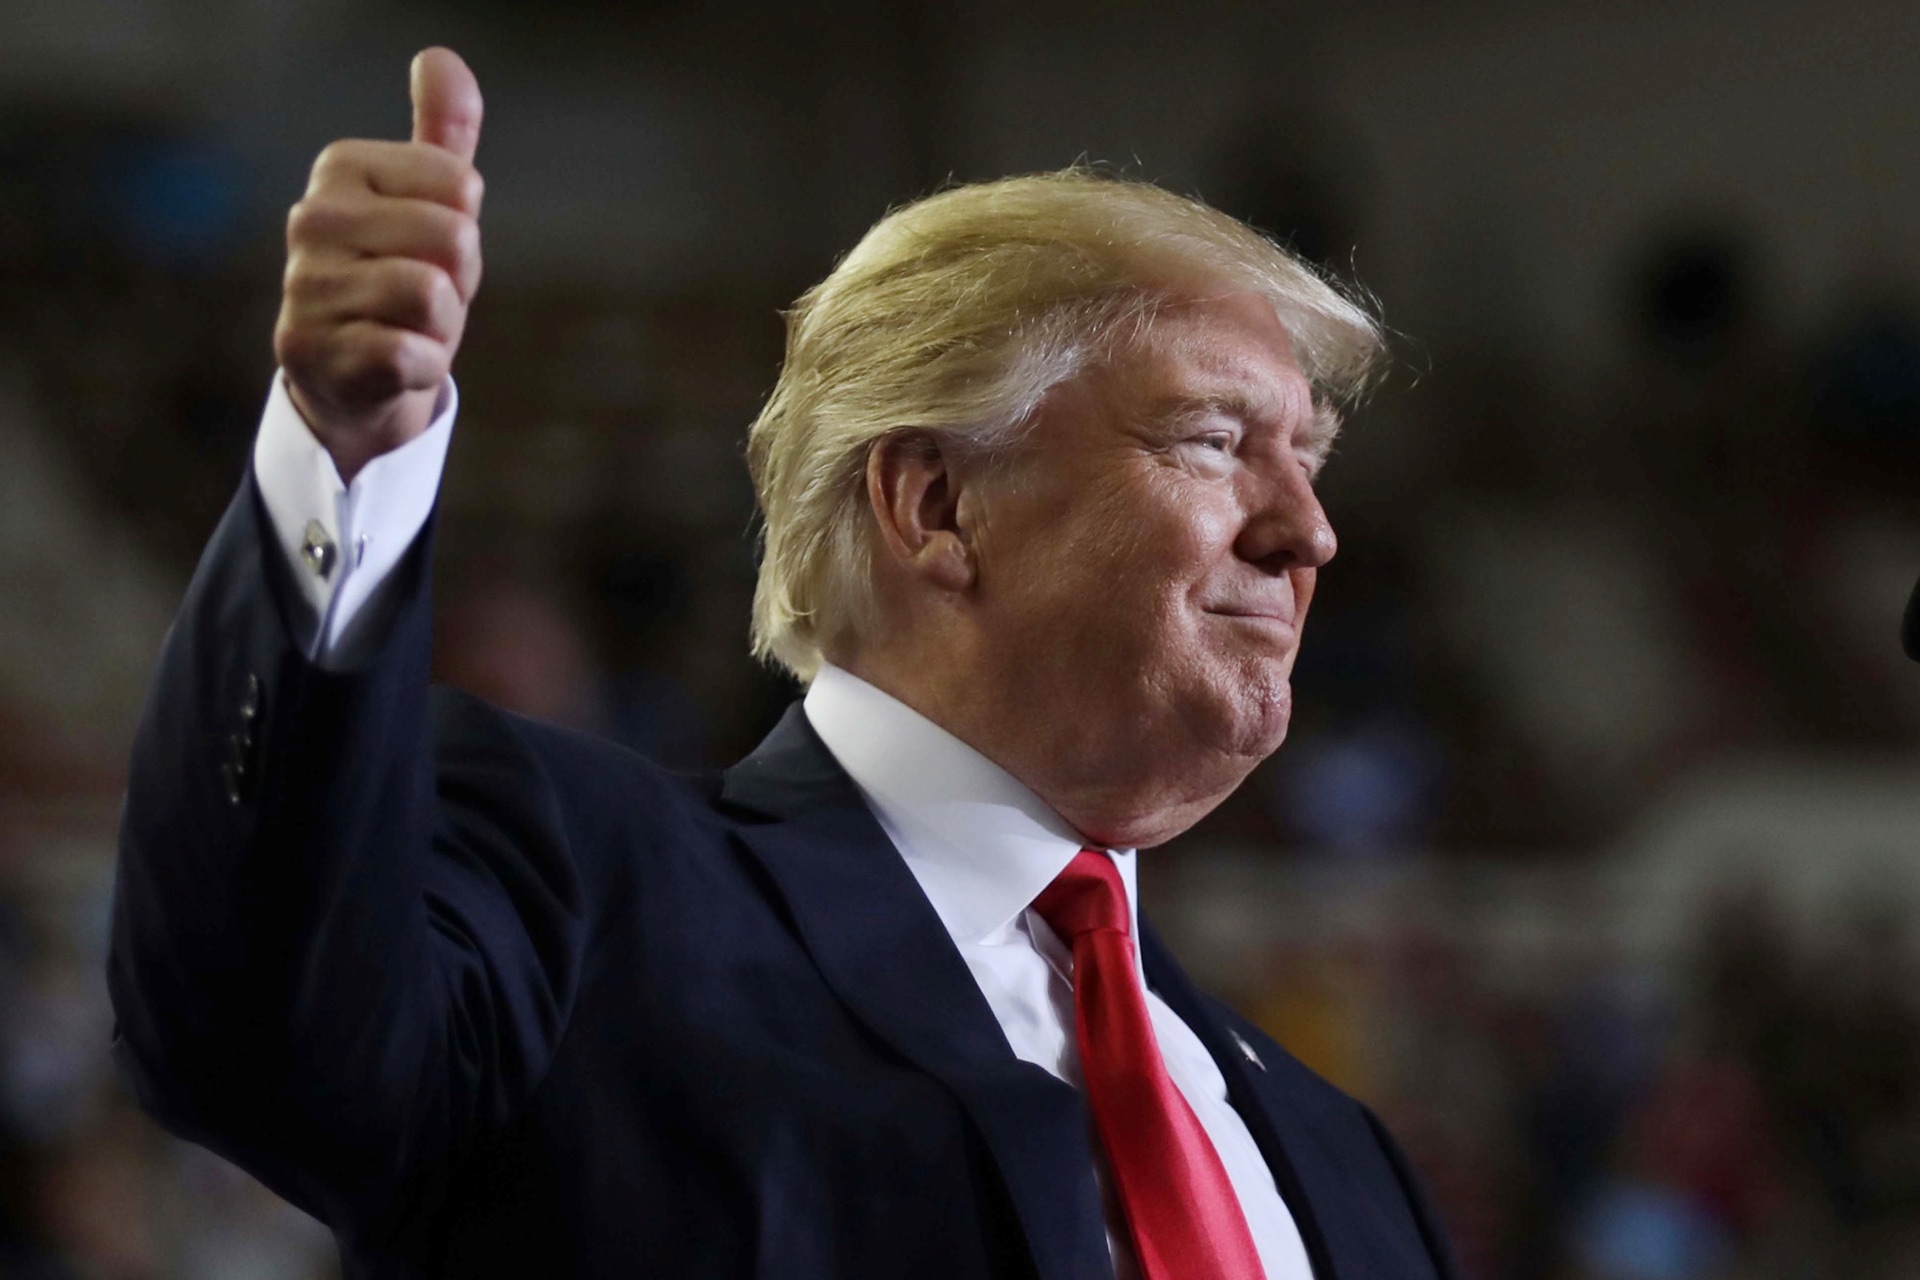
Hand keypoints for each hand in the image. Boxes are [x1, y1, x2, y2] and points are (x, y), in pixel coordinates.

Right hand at [274, 47, 484, 482]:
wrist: (352, 376)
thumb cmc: (397, 279)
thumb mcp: (428, 204)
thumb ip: (442, 133)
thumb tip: (441, 58)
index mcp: (342, 167)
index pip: (461, 184)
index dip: (466, 229)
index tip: (432, 251)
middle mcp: (311, 218)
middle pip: (454, 238)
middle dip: (459, 282)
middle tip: (424, 297)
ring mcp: (306, 286)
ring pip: (432, 296)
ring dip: (441, 328)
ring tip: (405, 328)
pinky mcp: (314, 351)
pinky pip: (411, 354)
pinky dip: (422, 369)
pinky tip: (394, 365)